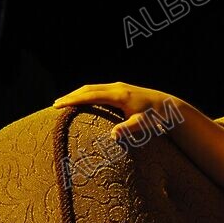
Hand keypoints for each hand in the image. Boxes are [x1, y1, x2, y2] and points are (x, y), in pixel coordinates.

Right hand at [53, 82, 171, 140]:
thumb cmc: (155, 116)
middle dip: (71, 96)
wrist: (168, 105)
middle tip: (55, 104)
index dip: (74, 100)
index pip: (91, 95)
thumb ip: (128, 129)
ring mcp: (119, 86)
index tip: (58, 105)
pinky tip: (81, 101)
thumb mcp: (143, 124)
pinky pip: (99, 89)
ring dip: (78, 94)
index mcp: (120, 95)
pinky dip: (87, 94)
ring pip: (93, 87)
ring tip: (63, 102)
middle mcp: (118, 88)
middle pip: (89, 88)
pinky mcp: (121, 89)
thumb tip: (113, 136)